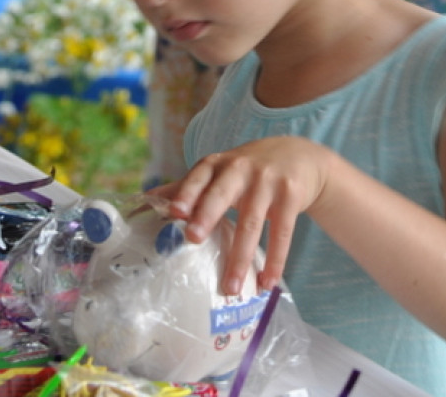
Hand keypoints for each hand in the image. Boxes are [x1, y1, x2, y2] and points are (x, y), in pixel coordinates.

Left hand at [158, 136, 331, 294]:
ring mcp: (268, 181)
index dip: (185, 192)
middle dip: (207, 215)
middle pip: (222, 194)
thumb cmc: (248, 169)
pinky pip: (282, 233)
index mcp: (217, 164)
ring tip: (231, 288)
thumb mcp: (220, 171)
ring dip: (241, 258)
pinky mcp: (291, 196)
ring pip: (252, 222)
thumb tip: (146, 199)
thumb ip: (188, 186)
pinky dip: (275, 260)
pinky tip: (267, 282)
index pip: (198, 176)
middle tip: (193, 239)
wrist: (299, 156)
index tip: (173, 212)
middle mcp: (241, 168)